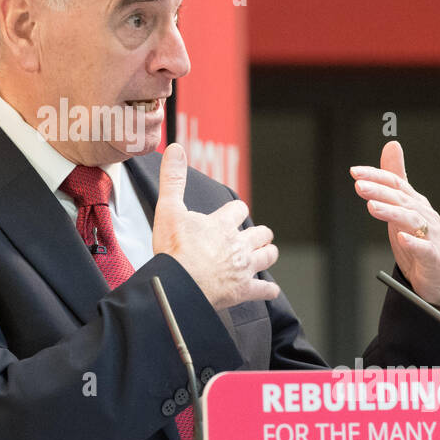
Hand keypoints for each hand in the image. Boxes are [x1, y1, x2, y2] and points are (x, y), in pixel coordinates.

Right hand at [152, 143, 279, 311]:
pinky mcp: (243, 290)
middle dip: (260, 233)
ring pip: (266, 257)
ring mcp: (243, 268)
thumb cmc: (173, 250)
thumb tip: (176, 149)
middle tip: (259, 234)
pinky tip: (271, 290)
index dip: (236, 210)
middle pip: (259, 233)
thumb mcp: (169, 209)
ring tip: (268, 252)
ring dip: (268, 253)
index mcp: (222, 224)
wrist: (179, 285)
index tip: (234, 211)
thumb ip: (173, 179)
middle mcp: (238, 244)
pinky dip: (268, 290)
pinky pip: (263, 290)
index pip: (238, 209)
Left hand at [351, 140, 439, 320]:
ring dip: (392, 212)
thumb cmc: (419, 240)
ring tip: (373, 207)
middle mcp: (425, 215)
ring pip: (411, 220)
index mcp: (415, 203)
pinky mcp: (433, 257)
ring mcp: (431, 236)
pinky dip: (414, 242)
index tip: (354, 172)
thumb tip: (391, 145)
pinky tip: (403, 238)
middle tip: (359, 186)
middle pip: (401, 199)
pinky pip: (425, 248)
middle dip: (379, 191)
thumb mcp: (403, 208)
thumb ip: (396, 179)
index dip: (375, 176)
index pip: (395, 183)